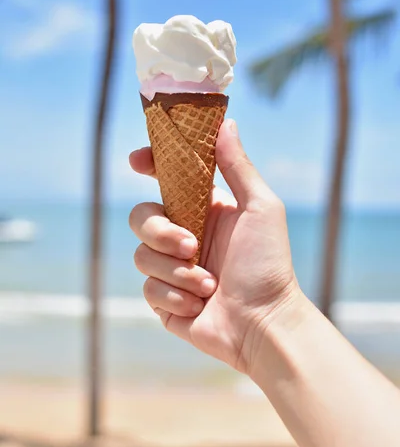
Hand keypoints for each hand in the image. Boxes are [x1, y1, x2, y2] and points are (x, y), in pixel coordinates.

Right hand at [129, 119, 299, 374]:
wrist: (264, 323)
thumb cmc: (269, 265)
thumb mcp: (260, 208)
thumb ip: (238, 167)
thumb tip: (225, 123)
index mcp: (204, 209)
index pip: (167, 179)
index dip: (149, 165)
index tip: (137, 160)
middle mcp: (185, 234)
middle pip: (142, 215)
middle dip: (160, 230)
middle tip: (190, 245)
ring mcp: (172, 268)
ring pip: (141, 254)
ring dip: (176, 270)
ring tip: (208, 284)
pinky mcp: (164, 299)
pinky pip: (148, 288)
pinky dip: (176, 295)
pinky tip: (200, 305)